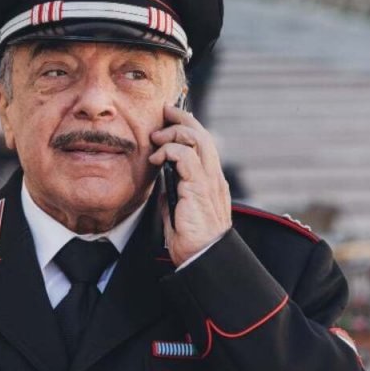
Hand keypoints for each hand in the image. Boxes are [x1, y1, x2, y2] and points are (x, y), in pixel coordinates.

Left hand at [148, 103, 231, 265]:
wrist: (202, 258)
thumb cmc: (191, 240)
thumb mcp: (178, 210)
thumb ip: (174, 192)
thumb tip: (163, 181)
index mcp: (210, 181)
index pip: (203, 144)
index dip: (188, 126)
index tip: (170, 118)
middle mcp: (213, 177)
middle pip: (202, 135)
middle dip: (182, 118)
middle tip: (163, 112)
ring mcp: (209, 181)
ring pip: (198, 140)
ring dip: (173, 133)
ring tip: (156, 138)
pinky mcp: (200, 188)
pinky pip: (187, 157)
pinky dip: (170, 151)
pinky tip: (157, 158)